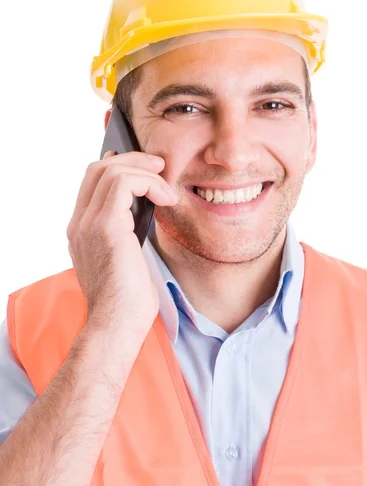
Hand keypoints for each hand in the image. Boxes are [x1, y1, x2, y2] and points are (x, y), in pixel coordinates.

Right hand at [66, 150, 178, 335]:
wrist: (118, 325)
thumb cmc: (127, 299)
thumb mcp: (125, 257)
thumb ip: (126, 232)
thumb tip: (144, 207)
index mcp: (81, 230)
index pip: (92, 182)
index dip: (119, 166)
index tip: (145, 168)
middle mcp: (79, 224)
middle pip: (99, 169)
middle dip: (134, 160)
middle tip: (160, 166)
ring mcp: (88, 224)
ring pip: (111, 170)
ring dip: (146, 172)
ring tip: (167, 188)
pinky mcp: (106, 227)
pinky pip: (124, 183)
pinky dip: (149, 183)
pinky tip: (166, 199)